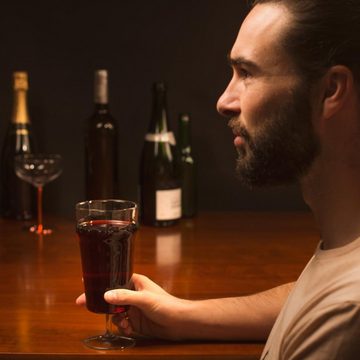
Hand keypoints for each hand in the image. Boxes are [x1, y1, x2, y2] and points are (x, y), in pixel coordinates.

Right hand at [76, 273, 191, 339]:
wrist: (179, 323)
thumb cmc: (166, 304)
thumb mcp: (145, 299)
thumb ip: (125, 297)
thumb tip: (106, 295)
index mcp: (135, 282)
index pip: (114, 279)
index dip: (101, 281)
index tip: (85, 283)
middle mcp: (133, 294)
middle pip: (111, 296)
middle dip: (100, 301)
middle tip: (83, 303)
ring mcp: (133, 308)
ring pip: (114, 311)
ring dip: (114, 317)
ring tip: (122, 321)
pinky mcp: (135, 321)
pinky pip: (121, 323)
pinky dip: (121, 326)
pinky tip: (129, 328)